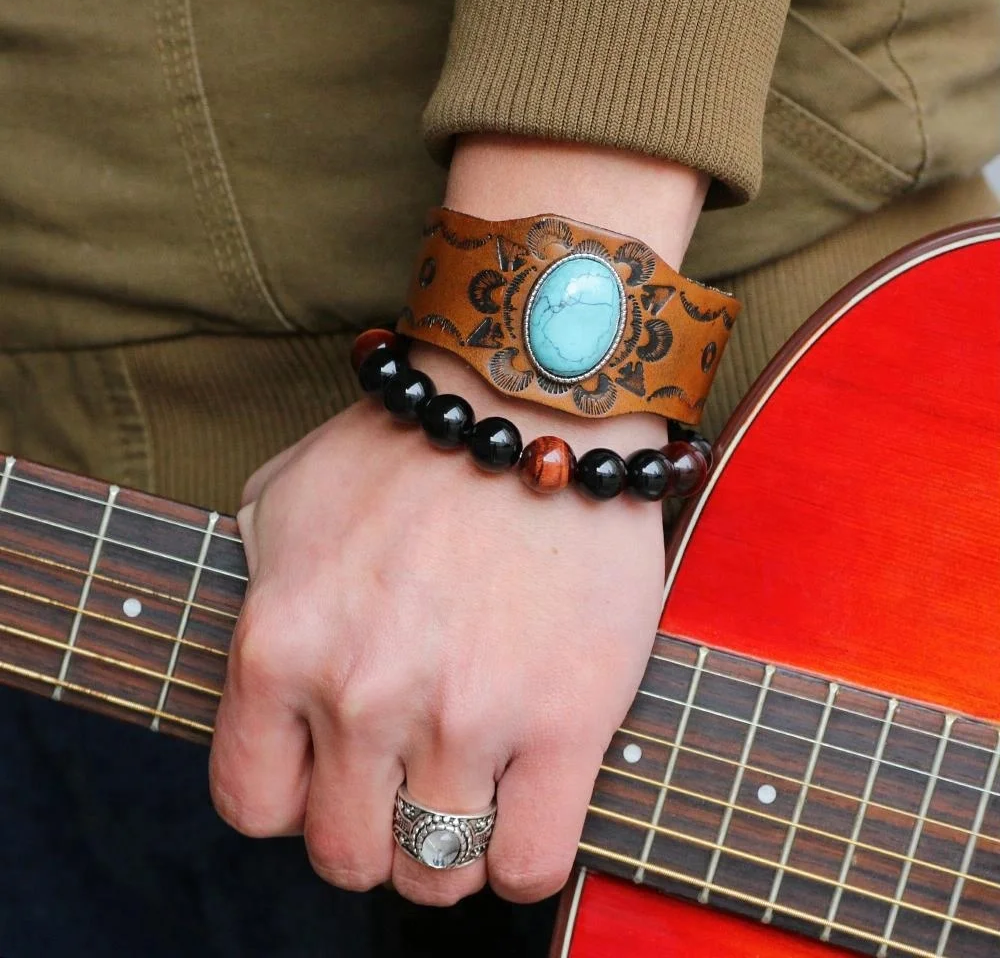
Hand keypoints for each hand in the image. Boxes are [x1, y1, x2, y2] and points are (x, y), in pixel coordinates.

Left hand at [209, 343, 666, 904]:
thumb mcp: (284, 492)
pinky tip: (524, 809)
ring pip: (434, 873)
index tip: (329, 776)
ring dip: (446, 848)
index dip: (292, 803)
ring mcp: (464, 716)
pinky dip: (518, 858)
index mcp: (281, 647)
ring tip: (469, 793)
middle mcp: (362, 696)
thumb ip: (251, 581)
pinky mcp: (563, 722)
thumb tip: (262, 653)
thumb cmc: (410, 442)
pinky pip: (527, 862)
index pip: (253, 806)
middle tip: (405, 783)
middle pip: (345, 855)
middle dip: (371, 833)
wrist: (534, 401)